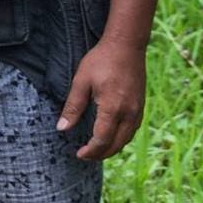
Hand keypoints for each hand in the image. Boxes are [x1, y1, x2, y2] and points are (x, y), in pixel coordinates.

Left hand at [59, 39, 146, 159]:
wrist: (126, 46)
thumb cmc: (101, 61)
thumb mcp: (81, 81)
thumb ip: (73, 107)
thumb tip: (61, 128)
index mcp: (112, 108)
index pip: (102, 140)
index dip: (91, 151)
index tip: (79, 154)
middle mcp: (129, 113)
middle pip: (116, 144)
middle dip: (100, 154)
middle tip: (85, 155)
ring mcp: (138, 110)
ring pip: (126, 139)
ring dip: (112, 148)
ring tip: (96, 150)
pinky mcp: (141, 106)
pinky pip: (132, 130)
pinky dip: (121, 139)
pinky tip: (111, 137)